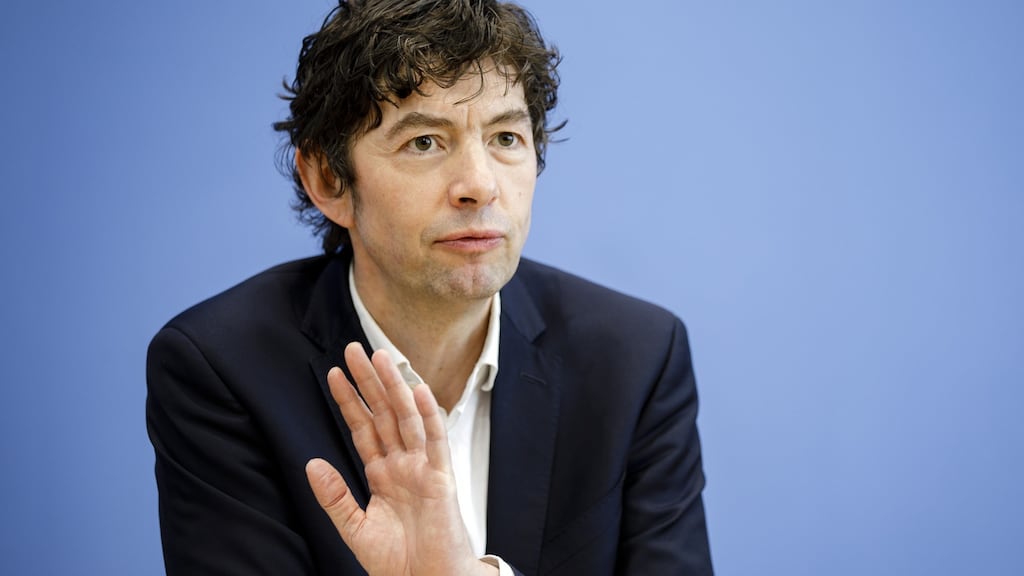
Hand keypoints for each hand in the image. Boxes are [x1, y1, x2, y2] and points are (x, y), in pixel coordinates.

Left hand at [306, 342, 496, 575]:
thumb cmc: (398, 562)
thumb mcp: (354, 528)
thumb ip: (334, 496)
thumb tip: (312, 463)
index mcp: (382, 474)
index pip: (363, 428)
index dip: (349, 401)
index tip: (334, 375)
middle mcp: (402, 464)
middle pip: (384, 413)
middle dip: (369, 382)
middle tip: (355, 350)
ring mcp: (422, 468)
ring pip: (407, 418)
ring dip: (394, 387)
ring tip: (381, 357)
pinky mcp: (441, 479)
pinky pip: (435, 441)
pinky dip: (429, 415)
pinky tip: (419, 390)